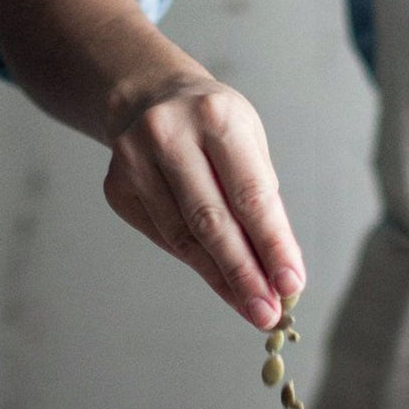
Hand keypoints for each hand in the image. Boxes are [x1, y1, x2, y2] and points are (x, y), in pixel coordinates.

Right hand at [103, 72, 304, 329]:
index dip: (272, 244)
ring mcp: (134, 160)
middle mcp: (168, 134)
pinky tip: (222, 281)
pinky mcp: (117, 187)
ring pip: (184, 237)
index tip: (291, 284)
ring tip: (252, 307)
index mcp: (215, 117)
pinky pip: (164, 237)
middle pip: (212, 221)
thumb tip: (279, 273)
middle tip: (268, 313)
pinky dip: (197, 263)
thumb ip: (262, 201)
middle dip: (244, 275)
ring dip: (223, 279)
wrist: (148, 94)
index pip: (250, 195)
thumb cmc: (213, 126)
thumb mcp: (248, 143)